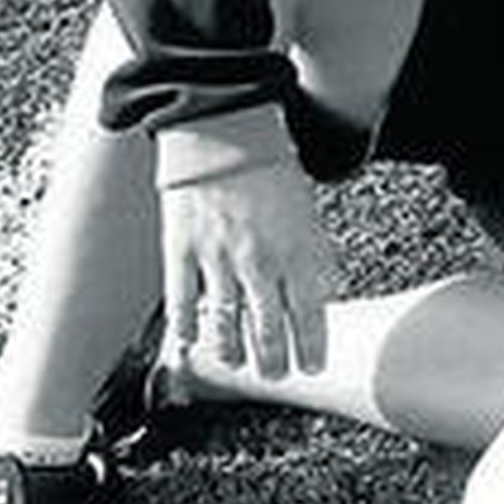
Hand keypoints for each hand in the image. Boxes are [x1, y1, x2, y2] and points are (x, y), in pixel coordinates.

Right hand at [159, 157, 335, 381]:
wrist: (224, 129)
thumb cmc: (270, 165)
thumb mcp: (308, 210)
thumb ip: (314, 256)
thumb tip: (322, 293)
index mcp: (297, 251)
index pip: (310, 318)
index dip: (311, 350)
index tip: (311, 367)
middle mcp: (260, 263)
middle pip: (269, 331)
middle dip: (275, 362)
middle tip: (276, 374)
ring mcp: (218, 260)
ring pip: (227, 327)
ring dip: (235, 353)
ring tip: (240, 364)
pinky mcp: (182, 251)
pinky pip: (183, 304)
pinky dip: (188, 329)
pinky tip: (192, 342)